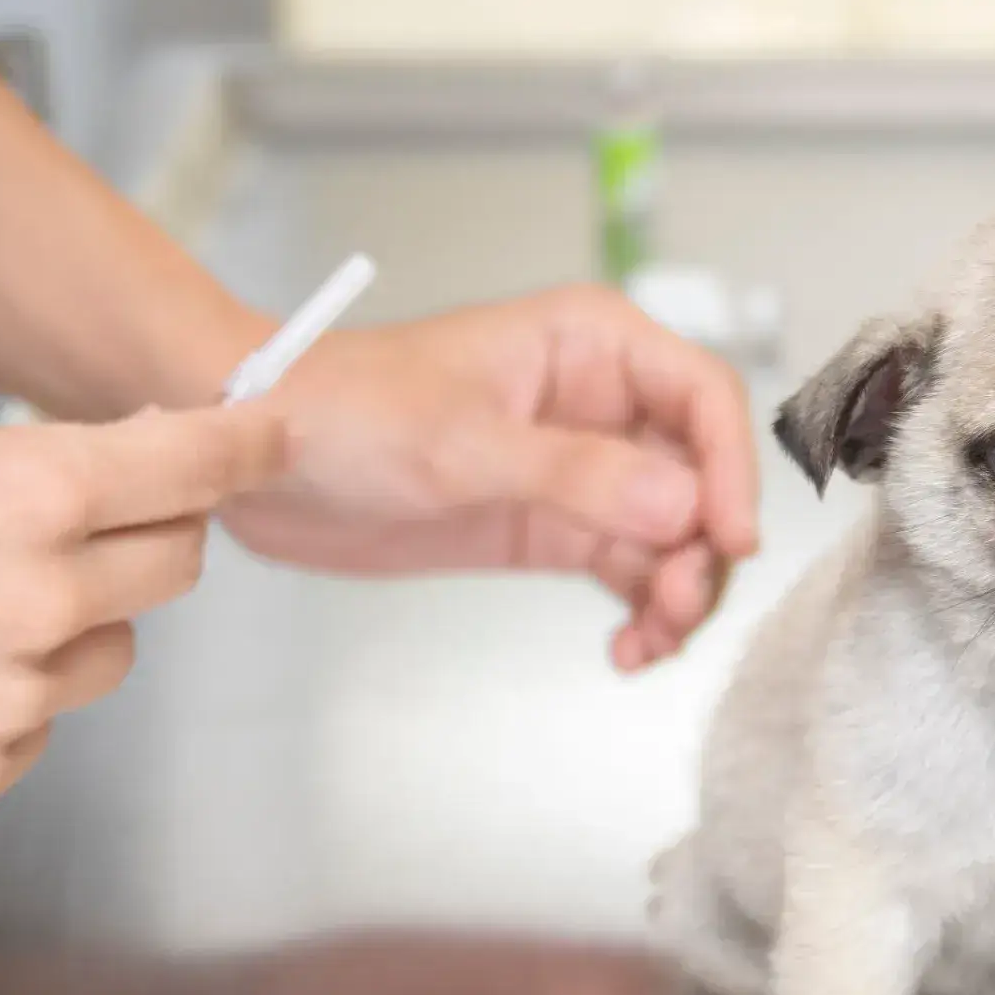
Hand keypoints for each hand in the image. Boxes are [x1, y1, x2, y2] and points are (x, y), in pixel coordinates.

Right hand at [0, 409, 282, 814]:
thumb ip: (25, 474)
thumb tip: (112, 476)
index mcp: (28, 491)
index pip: (196, 465)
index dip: (245, 446)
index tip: (272, 437)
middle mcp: (41, 598)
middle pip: (175, 563)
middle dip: (147, 533)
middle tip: (87, 520)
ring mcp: (11, 702)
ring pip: (106, 651)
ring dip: (67, 624)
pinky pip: (36, 730)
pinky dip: (2, 704)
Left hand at [224, 285, 758, 669]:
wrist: (263, 458)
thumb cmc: (346, 411)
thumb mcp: (462, 444)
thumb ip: (578, 475)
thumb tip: (683, 507)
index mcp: (592, 346)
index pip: (704, 397)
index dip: (731, 469)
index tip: (727, 541)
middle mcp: (601, 403)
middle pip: (702, 476)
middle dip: (704, 547)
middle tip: (677, 607)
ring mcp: (581, 469)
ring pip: (674, 534)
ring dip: (679, 591)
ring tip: (649, 641)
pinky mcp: (551, 525)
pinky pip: (629, 570)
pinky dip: (643, 610)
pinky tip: (629, 649)